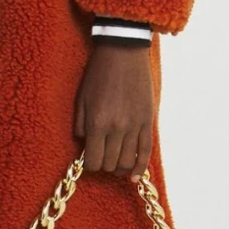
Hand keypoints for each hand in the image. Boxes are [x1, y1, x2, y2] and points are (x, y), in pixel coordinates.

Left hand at [74, 42, 154, 177]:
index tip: (89, 160)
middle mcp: (117, 128)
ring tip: (115, 164)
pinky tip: (134, 175)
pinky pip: (146, 151)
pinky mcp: (148, 121)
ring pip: (127, 161)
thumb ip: (81, 125)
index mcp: (98, 123)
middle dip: (103, 165)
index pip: (93, 161)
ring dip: (119, 167)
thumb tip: (85, 145)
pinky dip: (140, 166)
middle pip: (110, 164)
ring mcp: (135, 126)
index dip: (89, 165)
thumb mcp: (81, 99)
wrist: (124, 53)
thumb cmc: (99, 74)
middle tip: (101, 158)